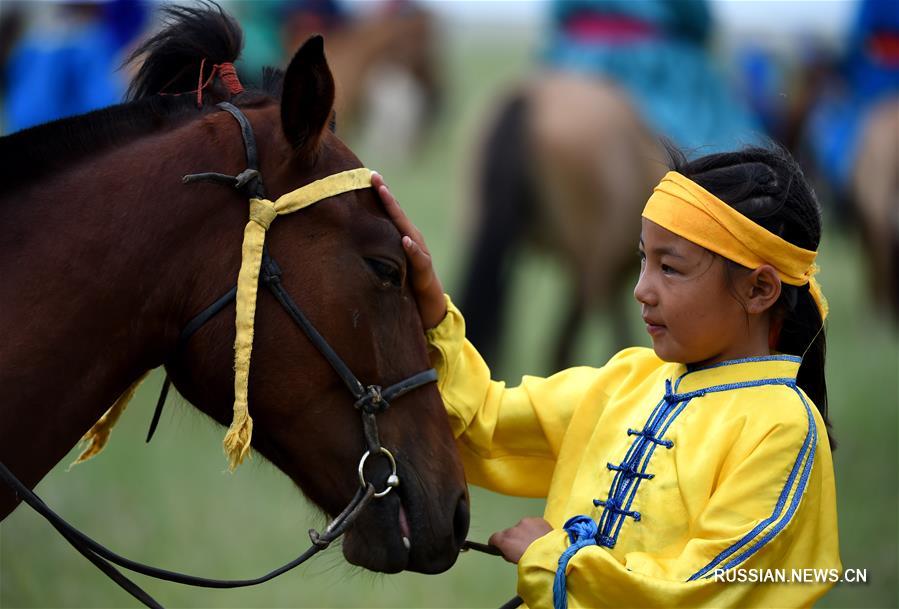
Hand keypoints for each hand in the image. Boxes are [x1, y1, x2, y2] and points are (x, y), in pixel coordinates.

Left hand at [372, 172, 446, 329]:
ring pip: (408, 230)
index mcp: (403, 240)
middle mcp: (413, 242)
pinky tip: (406, 240)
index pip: (391, 214)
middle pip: (398, 215)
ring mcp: (421, 255)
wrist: (430, 311)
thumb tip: (351, 245)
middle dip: (386, 195)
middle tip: (374, 176)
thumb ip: (378, 254)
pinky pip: (419, 259)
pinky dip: (413, 249)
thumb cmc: (408, 287)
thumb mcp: (389, 267)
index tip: (367, 176)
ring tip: (386, 195)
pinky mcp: (425, 273)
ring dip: (397, 212)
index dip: (380, 195)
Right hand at [488, 517, 552, 563]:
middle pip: (510, 532)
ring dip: (526, 533)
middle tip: (524, 548)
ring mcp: (526, 522)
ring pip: (523, 527)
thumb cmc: (532, 563)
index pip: (494, 538)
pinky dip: (536, 529)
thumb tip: (508, 551)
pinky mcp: (538, 519)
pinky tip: (543, 537)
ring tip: (536, 543)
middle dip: (515, 539)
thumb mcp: (515, 562)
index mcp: (506, 540)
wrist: (551, 555)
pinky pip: (534, 524)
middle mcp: (513, 529)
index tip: (501, 548)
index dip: (497, 543)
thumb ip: (508, 554)